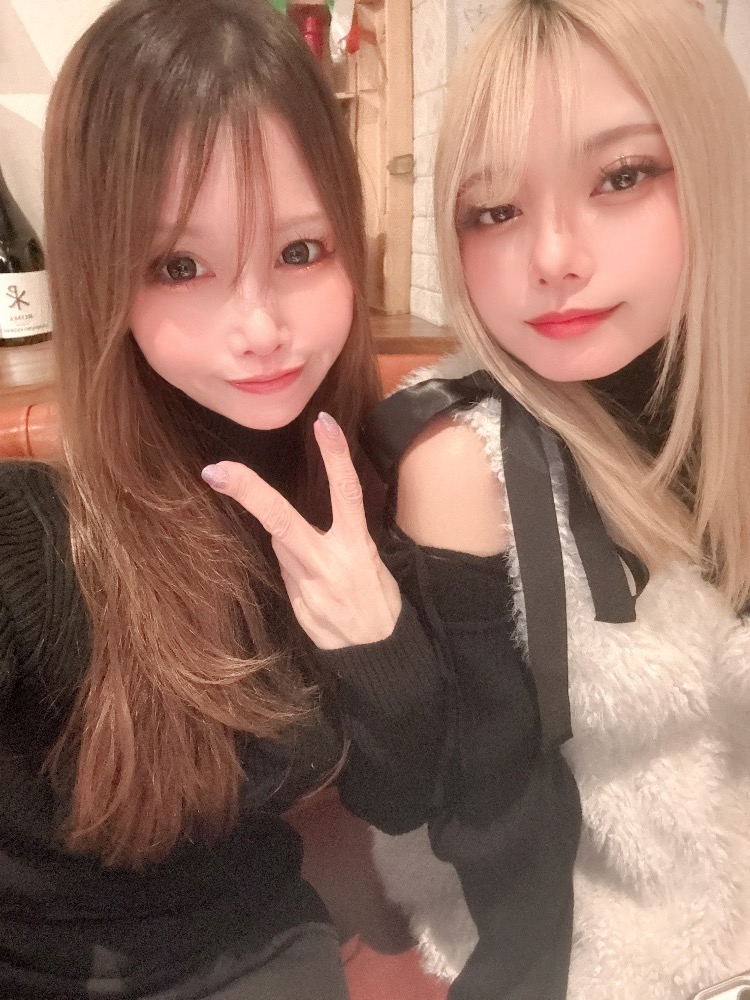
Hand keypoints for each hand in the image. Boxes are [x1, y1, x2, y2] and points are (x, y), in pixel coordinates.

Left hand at [201, 412, 401, 649]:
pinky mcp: (297, 609)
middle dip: (249, 493)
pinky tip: (317, 592)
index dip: (335, 457)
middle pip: (282, 522)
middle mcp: (331, 565)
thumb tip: (292, 528)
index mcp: (357, 547)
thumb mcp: (370, 561)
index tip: (323, 423)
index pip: (346, 493)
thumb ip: (335, 541)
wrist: (381, 655)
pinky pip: (288, 578)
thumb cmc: (377, 598)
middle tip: (215, 470)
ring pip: (282, 551)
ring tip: (324, 573)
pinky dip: (296, 575)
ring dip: (292, 549)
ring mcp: (310, 590)